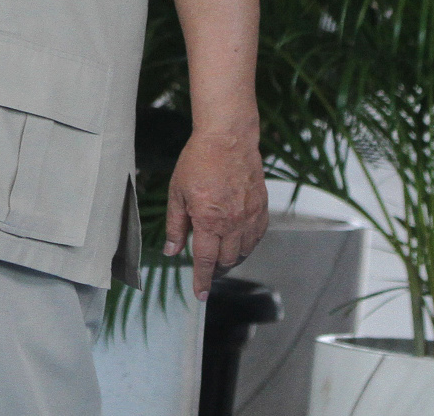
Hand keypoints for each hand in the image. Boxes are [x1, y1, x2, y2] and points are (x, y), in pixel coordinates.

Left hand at [164, 127, 268, 299]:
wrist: (228, 138)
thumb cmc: (199, 161)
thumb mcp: (177, 193)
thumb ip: (176, 225)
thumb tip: (172, 251)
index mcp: (208, 220)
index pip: (205, 261)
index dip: (202, 281)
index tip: (200, 294)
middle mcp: (232, 223)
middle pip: (226, 261)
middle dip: (216, 270)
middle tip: (207, 270)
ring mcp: (250, 216)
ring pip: (244, 252)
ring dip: (232, 259)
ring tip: (221, 257)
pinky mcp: (261, 207)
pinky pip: (257, 236)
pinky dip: (247, 244)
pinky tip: (238, 241)